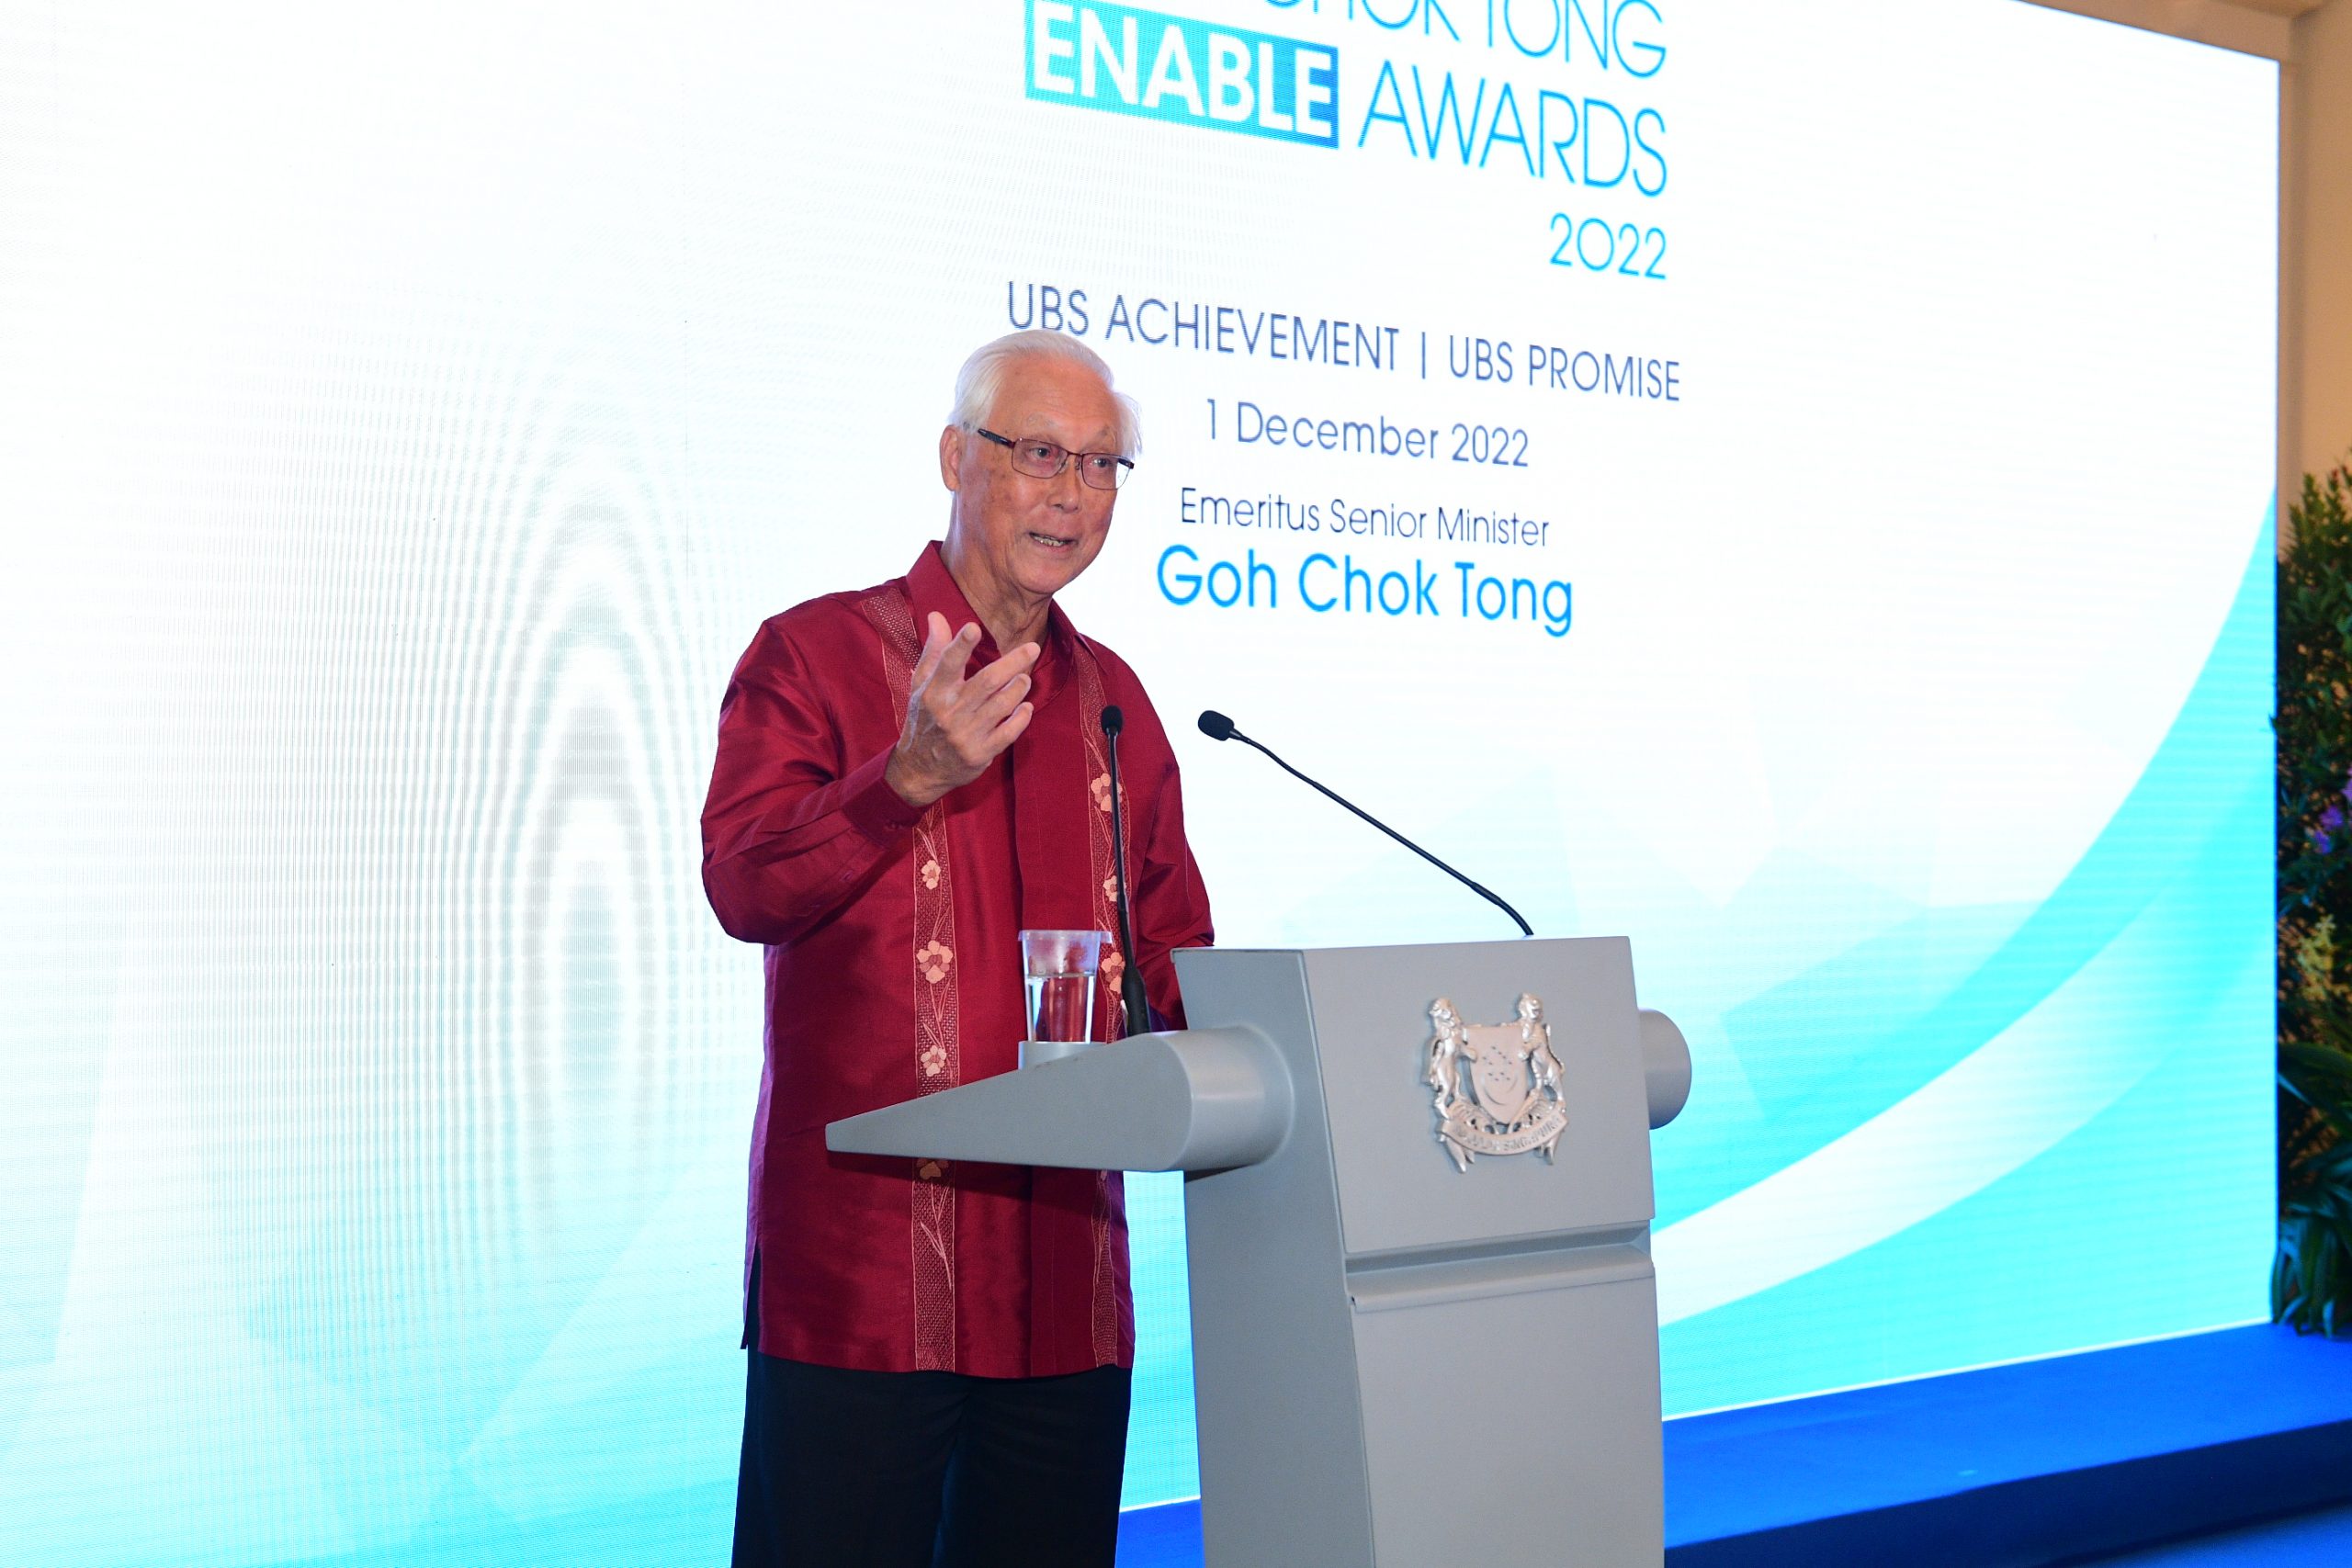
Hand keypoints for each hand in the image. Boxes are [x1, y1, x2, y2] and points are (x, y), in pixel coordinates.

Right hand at [885, 612, 1037, 807]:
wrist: (919, 769)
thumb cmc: (923, 719)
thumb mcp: (921, 685)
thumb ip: (934, 650)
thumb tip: (937, 615)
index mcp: (933, 693)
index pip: (947, 664)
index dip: (961, 645)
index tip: (974, 627)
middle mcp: (949, 712)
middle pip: (987, 682)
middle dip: (1013, 662)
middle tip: (1032, 647)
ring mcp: (966, 735)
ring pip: (1002, 705)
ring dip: (1018, 688)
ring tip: (1025, 679)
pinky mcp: (980, 754)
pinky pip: (1008, 733)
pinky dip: (1020, 717)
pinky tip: (1025, 706)